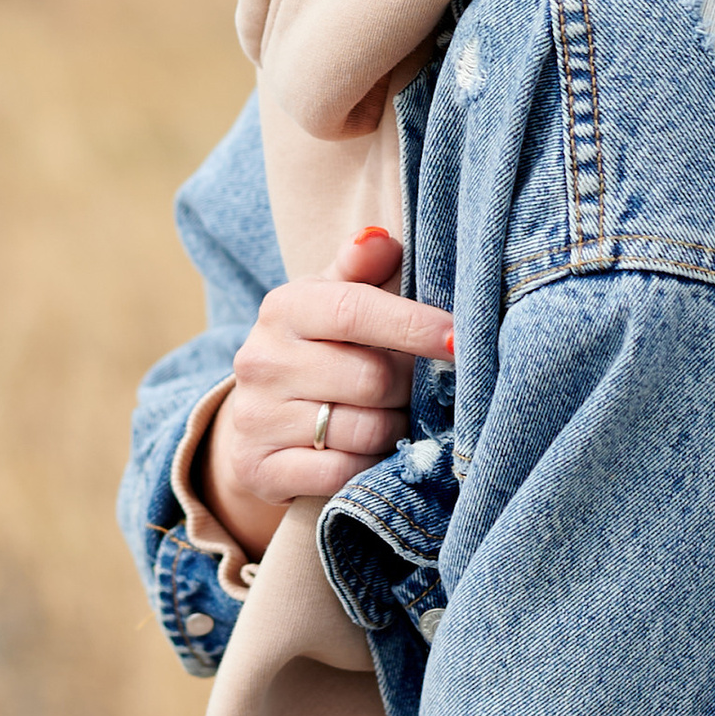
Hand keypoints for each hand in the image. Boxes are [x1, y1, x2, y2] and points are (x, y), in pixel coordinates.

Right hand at [200, 225, 454, 564]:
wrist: (257, 421)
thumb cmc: (319, 348)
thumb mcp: (335, 297)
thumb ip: (363, 267)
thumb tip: (381, 240)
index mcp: (284, 307)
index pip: (354, 310)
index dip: (414, 325)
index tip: (458, 341)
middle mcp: (261, 360)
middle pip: (371, 380)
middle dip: (408, 389)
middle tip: (417, 390)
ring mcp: (256, 418)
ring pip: (364, 432)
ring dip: (394, 430)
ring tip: (392, 418)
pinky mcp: (259, 469)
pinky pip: (342, 474)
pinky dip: (367, 467)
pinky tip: (368, 452)